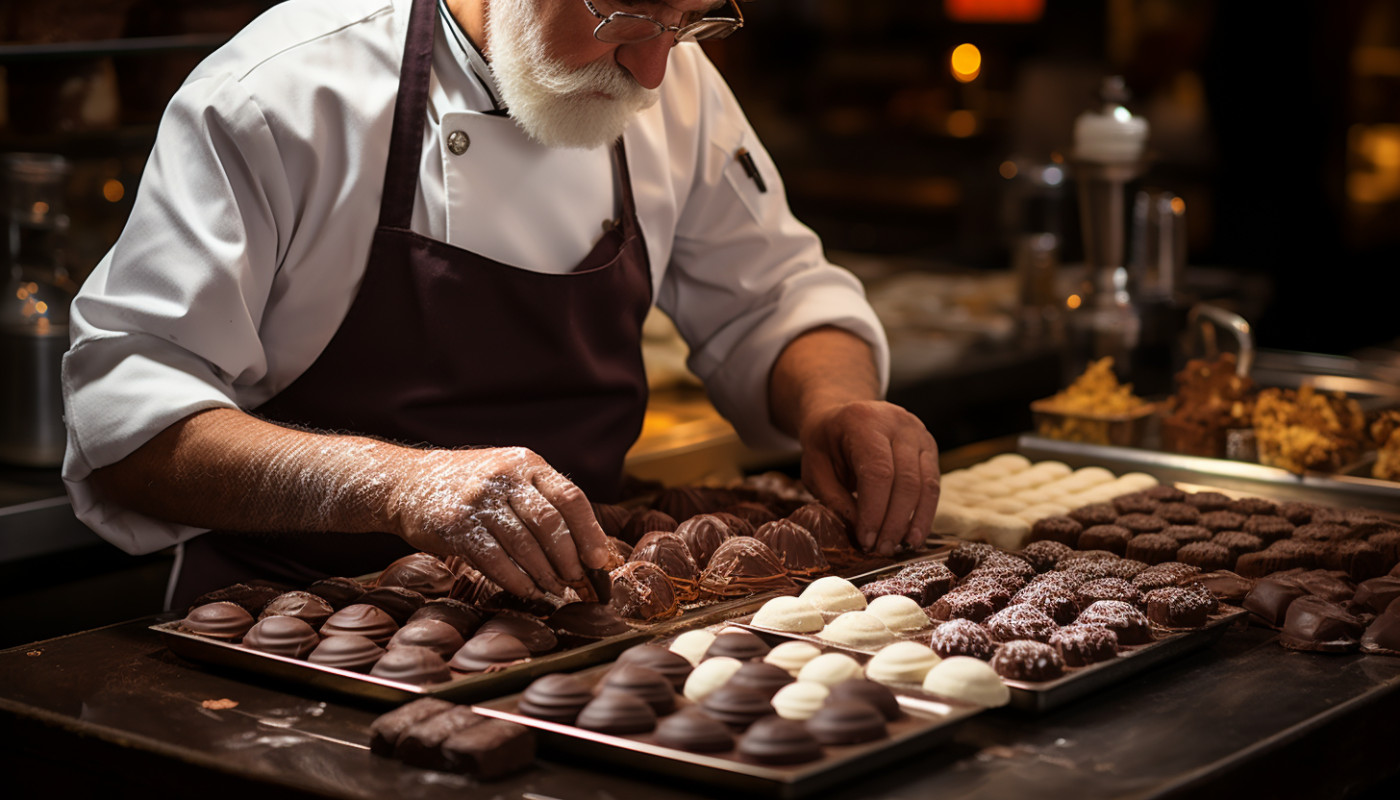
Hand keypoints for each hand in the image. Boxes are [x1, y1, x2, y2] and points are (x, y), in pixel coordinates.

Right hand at [387, 446, 609, 599]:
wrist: (407, 482)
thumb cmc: (471, 486)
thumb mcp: (510, 475)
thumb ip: (543, 499)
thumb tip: (587, 546)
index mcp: (527, 462)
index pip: (571, 497)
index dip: (590, 533)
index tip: (600, 561)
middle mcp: (505, 476)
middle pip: (550, 524)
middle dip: (569, 559)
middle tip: (577, 582)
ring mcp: (479, 500)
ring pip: (524, 545)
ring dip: (544, 574)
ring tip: (554, 589)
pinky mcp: (456, 525)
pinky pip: (495, 560)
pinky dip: (516, 581)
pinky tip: (527, 591)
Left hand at [797, 401, 939, 556]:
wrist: (842, 416)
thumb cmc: (825, 444)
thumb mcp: (815, 470)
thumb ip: (835, 500)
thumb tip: (861, 532)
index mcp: (863, 421)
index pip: (877, 472)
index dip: (874, 511)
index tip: (866, 540)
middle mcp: (897, 422)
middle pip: (906, 480)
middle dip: (894, 521)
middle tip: (881, 549)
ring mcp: (918, 432)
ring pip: (926, 484)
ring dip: (914, 521)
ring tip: (900, 546)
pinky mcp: (929, 445)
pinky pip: (933, 484)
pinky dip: (925, 512)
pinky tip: (914, 534)